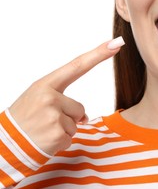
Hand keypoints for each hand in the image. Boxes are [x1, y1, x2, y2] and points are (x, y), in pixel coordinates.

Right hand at [9, 37, 124, 154]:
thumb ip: (62, 102)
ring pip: (76, 124)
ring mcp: (54, 117)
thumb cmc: (23, 120)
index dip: (98, 55)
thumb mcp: (38, 101)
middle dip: (68, 118)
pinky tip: (44, 141)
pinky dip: (60, 142)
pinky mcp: (57, 135)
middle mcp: (50, 98)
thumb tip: (84, 117)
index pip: (77, 66)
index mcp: (44, 85)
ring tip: (42, 131)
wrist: (3, 144)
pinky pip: (71, 138)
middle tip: (44, 122)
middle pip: (80, 108)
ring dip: (63, 130)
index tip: (116, 43)